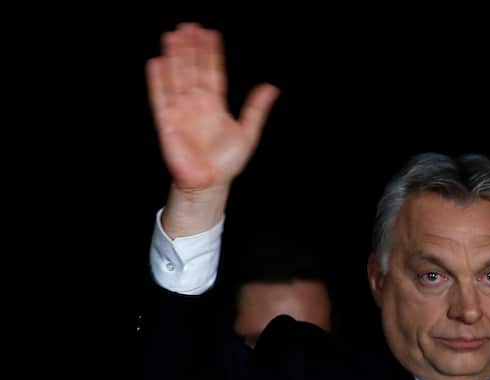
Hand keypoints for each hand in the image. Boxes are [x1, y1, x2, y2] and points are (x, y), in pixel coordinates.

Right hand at [146, 24, 277, 194]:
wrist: (209, 183)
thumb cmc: (227, 162)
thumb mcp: (248, 132)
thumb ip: (256, 109)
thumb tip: (271, 88)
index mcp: (215, 105)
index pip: (212, 72)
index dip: (211, 54)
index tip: (210, 33)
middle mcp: (197, 104)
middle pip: (192, 70)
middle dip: (191, 48)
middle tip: (189, 26)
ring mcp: (181, 111)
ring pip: (177, 77)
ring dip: (175, 57)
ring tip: (173, 35)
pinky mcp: (167, 122)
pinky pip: (160, 97)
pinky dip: (158, 81)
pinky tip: (157, 62)